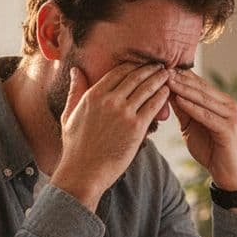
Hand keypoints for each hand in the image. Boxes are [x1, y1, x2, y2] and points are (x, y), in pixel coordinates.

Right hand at [51, 62, 170, 210]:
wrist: (84, 172)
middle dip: (150, 69)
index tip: (142, 64)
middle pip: (135, 76)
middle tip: (160, 65)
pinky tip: (168, 91)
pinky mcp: (136, 127)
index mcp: (93, 95)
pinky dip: (162, 96)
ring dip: (159, 79)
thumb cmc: (76, 146)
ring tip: (167, 74)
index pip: (118, 71)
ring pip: (147, 88)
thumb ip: (75, 90)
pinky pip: (153, 105)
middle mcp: (109, 100)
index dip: (133, 65)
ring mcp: (123, 113)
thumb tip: (76, 70)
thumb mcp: (69, 114)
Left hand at [167, 70, 236, 191]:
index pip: (197, 83)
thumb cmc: (211, 149)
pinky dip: (192, 107)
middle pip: (200, 87)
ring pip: (203, 98)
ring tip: (166, 80)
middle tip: (160, 68)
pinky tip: (179, 100)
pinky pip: (207, 115)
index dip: (179, 75)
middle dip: (179, 78)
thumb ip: (182, 110)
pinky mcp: (228, 128)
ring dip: (183, 89)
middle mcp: (227, 104)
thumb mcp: (191, 126)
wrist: (229, 173)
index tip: (159, 67)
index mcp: (219, 101)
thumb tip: (165, 93)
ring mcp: (229, 115)